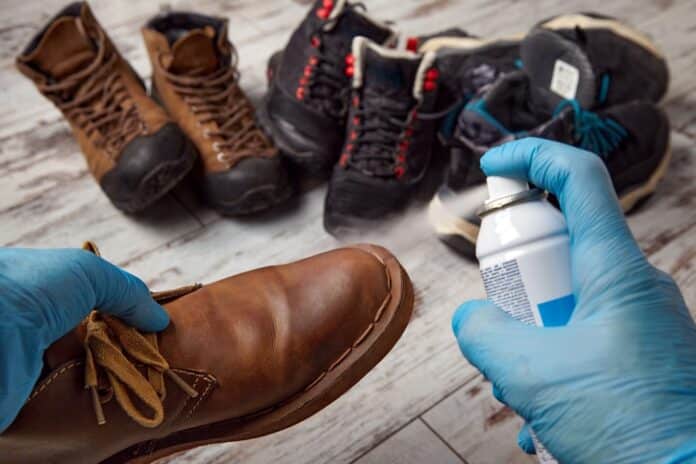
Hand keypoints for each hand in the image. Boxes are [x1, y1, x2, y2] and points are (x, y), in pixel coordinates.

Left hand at [0, 246, 168, 431]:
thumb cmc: (29, 288)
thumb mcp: (89, 273)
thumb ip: (127, 292)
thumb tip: (159, 318)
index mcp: (43, 293)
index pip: (89, 307)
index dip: (120, 317)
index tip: (149, 330)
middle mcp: (35, 328)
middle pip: (89, 342)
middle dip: (119, 351)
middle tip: (150, 361)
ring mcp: (30, 363)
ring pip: (80, 374)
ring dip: (107, 377)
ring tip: (139, 380)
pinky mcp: (28, 399)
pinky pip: (67, 401)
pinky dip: (89, 400)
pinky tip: (113, 396)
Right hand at [452, 138, 695, 462]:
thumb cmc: (623, 422)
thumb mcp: (530, 374)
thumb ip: (482, 333)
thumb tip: (473, 317)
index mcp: (615, 269)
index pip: (578, 177)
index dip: (530, 156)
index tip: (492, 165)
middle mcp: (632, 285)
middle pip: (556, 249)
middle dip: (513, 288)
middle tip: (502, 330)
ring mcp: (637, 321)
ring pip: (560, 303)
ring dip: (527, 343)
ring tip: (522, 395)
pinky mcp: (637, 354)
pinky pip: (579, 340)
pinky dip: (550, 369)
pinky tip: (542, 419)